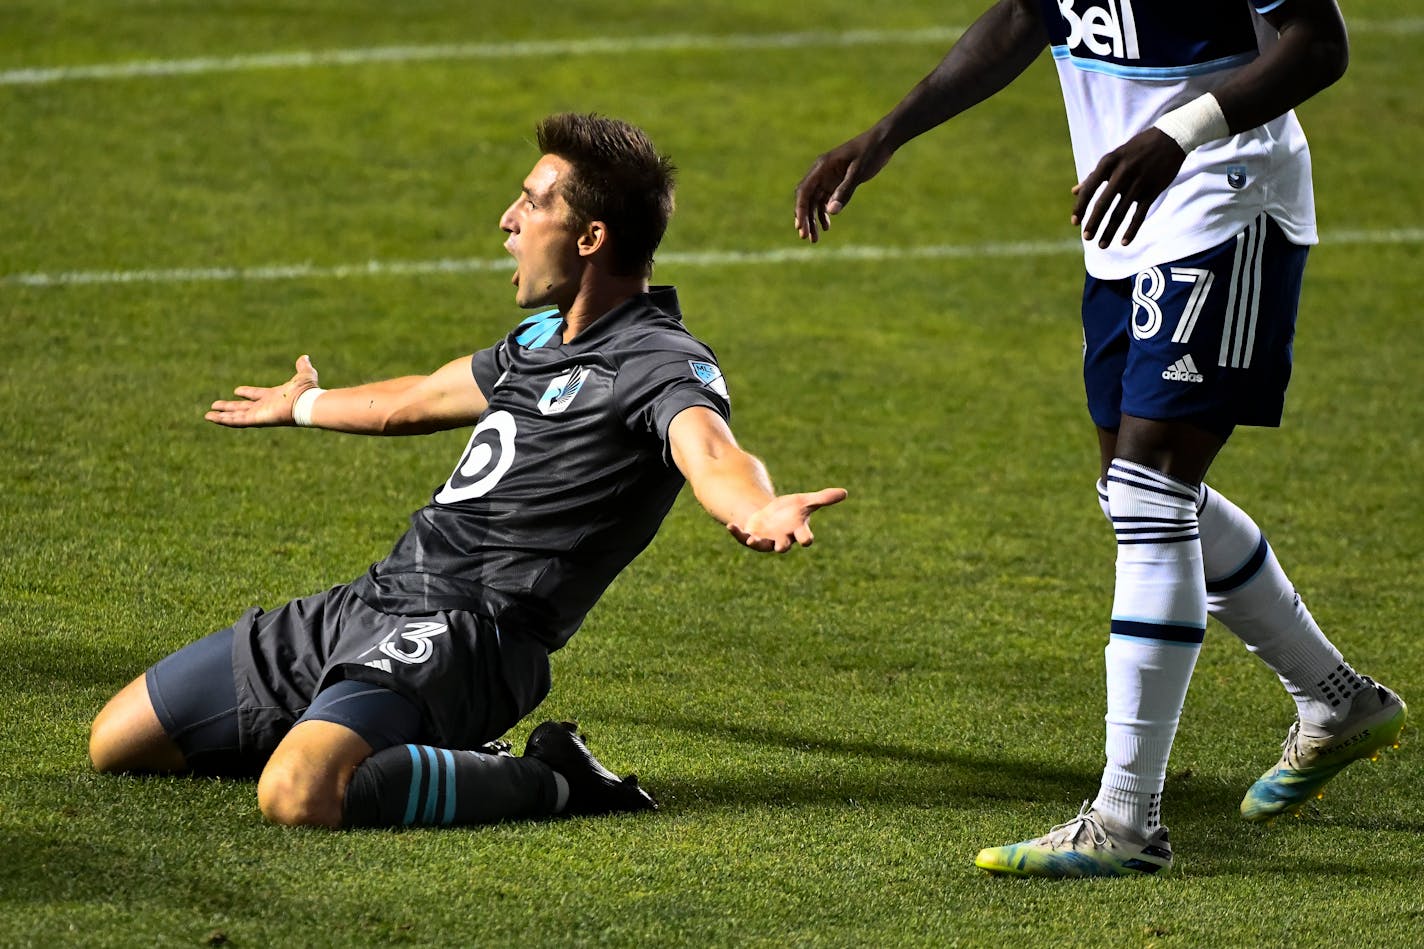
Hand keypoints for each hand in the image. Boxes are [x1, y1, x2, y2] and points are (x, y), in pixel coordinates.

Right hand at [205, 355, 319, 427]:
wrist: (307, 402)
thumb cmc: (307, 391)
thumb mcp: (304, 374)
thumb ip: (302, 367)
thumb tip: (305, 358)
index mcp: (274, 396)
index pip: (257, 395)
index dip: (247, 393)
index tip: (237, 390)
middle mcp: (265, 407)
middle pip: (243, 408)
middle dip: (229, 407)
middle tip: (215, 405)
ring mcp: (260, 414)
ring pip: (236, 416)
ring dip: (222, 416)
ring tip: (207, 415)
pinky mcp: (257, 420)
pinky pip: (237, 421)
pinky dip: (224, 420)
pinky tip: (212, 418)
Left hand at [728, 488, 847, 552]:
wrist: (770, 517)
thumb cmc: (791, 511)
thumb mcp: (806, 502)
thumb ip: (823, 498)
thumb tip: (845, 492)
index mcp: (796, 531)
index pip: (804, 537)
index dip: (805, 538)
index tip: (807, 540)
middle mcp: (782, 538)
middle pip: (783, 546)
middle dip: (782, 546)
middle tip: (781, 547)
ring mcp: (765, 540)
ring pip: (762, 545)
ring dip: (757, 542)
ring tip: (751, 539)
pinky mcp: (751, 537)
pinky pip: (743, 538)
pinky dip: (737, 533)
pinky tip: (730, 526)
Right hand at [794, 129, 893, 242]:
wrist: (882, 141)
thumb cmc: (870, 152)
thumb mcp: (859, 172)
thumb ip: (845, 191)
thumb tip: (831, 212)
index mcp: (821, 167)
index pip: (804, 191)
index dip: (800, 210)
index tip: (801, 227)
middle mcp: (820, 173)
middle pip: (805, 199)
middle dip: (804, 218)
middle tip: (806, 237)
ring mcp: (827, 178)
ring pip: (814, 202)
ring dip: (812, 220)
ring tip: (815, 239)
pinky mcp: (836, 182)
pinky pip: (824, 200)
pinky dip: (824, 213)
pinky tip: (827, 226)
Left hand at [1070, 127, 1186, 247]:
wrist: (1171, 138)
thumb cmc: (1136, 149)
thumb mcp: (1113, 158)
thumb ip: (1094, 176)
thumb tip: (1074, 192)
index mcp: (1108, 162)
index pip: (1089, 189)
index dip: (1080, 207)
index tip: (1074, 222)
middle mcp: (1122, 172)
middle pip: (1103, 203)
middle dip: (1093, 223)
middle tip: (1086, 238)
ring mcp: (1138, 182)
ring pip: (1120, 212)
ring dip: (1110, 231)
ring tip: (1101, 245)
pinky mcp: (1153, 190)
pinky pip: (1140, 214)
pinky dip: (1131, 230)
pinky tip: (1124, 242)